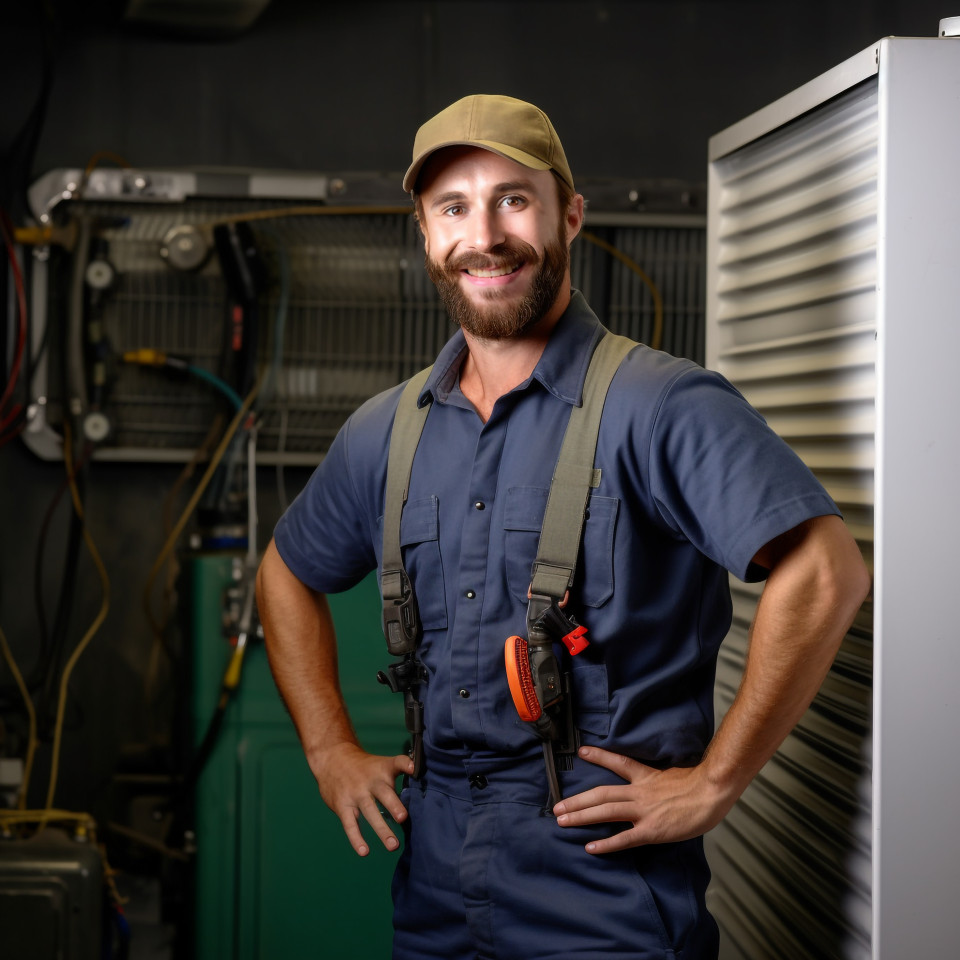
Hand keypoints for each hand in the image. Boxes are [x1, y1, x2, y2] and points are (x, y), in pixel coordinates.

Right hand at [310, 741, 414, 856]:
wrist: (332, 759)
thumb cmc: (364, 767)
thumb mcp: (381, 764)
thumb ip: (400, 772)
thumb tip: (421, 781)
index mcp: (383, 768)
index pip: (396, 762)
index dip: (405, 764)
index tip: (413, 768)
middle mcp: (370, 781)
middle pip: (383, 792)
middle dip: (393, 805)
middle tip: (403, 818)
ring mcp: (356, 794)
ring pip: (369, 811)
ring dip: (381, 829)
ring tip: (393, 845)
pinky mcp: (342, 806)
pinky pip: (350, 824)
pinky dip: (356, 838)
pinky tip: (364, 852)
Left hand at [553, 745, 731, 854]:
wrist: (712, 792)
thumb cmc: (699, 785)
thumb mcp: (673, 775)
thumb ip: (658, 780)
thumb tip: (655, 783)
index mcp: (646, 777)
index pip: (618, 763)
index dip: (599, 756)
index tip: (582, 752)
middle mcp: (639, 792)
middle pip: (601, 793)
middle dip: (577, 800)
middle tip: (557, 807)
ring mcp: (644, 811)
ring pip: (606, 812)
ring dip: (582, 816)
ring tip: (562, 821)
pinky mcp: (651, 830)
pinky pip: (624, 838)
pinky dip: (606, 843)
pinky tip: (590, 847)